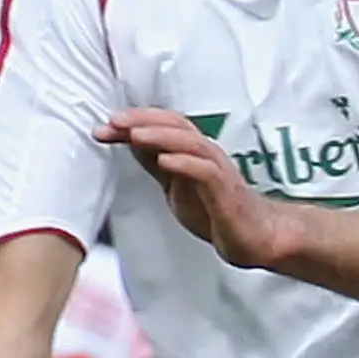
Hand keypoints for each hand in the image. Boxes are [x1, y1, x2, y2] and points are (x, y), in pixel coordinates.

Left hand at [98, 109, 290, 269]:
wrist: (256, 237)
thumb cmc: (218, 211)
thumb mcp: (175, 185)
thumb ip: (155, 163)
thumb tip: (128, 142)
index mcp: (192, 151)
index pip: (161, 126)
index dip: (132, 123)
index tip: (102, 128)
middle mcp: (206, 154)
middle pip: (176, 125)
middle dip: (143, 120)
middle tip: (114, 121)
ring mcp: (218, 171)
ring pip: (191, 143)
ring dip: (161, 136)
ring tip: (135, 134)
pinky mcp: (227, 192)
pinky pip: (206, 172)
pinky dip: (185, 164)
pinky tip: (166, 162)